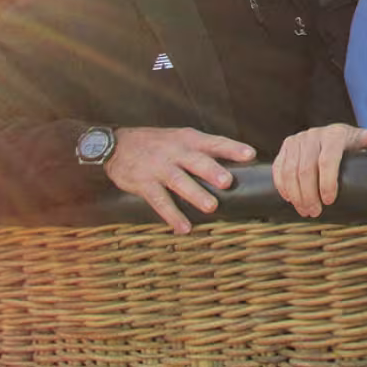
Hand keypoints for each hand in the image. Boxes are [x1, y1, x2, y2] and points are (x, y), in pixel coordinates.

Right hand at [103, 127, 256, 233]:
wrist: (116, 145)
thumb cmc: (157, 143)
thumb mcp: (179, 138)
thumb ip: (203, 150)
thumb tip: (236, 165)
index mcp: (188, 139)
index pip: (213, 142)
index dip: (232, 148)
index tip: (250, 154)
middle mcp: (175, 151)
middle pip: (196, 161)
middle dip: (212, 171)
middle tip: (228, 182)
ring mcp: (159, 167)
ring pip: (179, 181)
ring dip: (195, 194)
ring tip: (211, 207)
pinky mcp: (144, 183)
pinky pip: (159, 201)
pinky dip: (172, 215)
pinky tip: (184, 228)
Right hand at [273, 124, 366, 218]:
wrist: (331, 134)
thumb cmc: (349, 144)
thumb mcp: (361, 141)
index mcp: (334, 135)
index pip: (327, 160)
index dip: (327, 182)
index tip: (329, 201)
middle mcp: (313, 135)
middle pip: (306, 169)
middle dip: (309, 194)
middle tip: (315, 212)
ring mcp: (297, 140)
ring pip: (290, 171)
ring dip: (295, 194)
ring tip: (304, 210)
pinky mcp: (285, 147)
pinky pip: (279, 168)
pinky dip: (282, 185)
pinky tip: (289, 199)